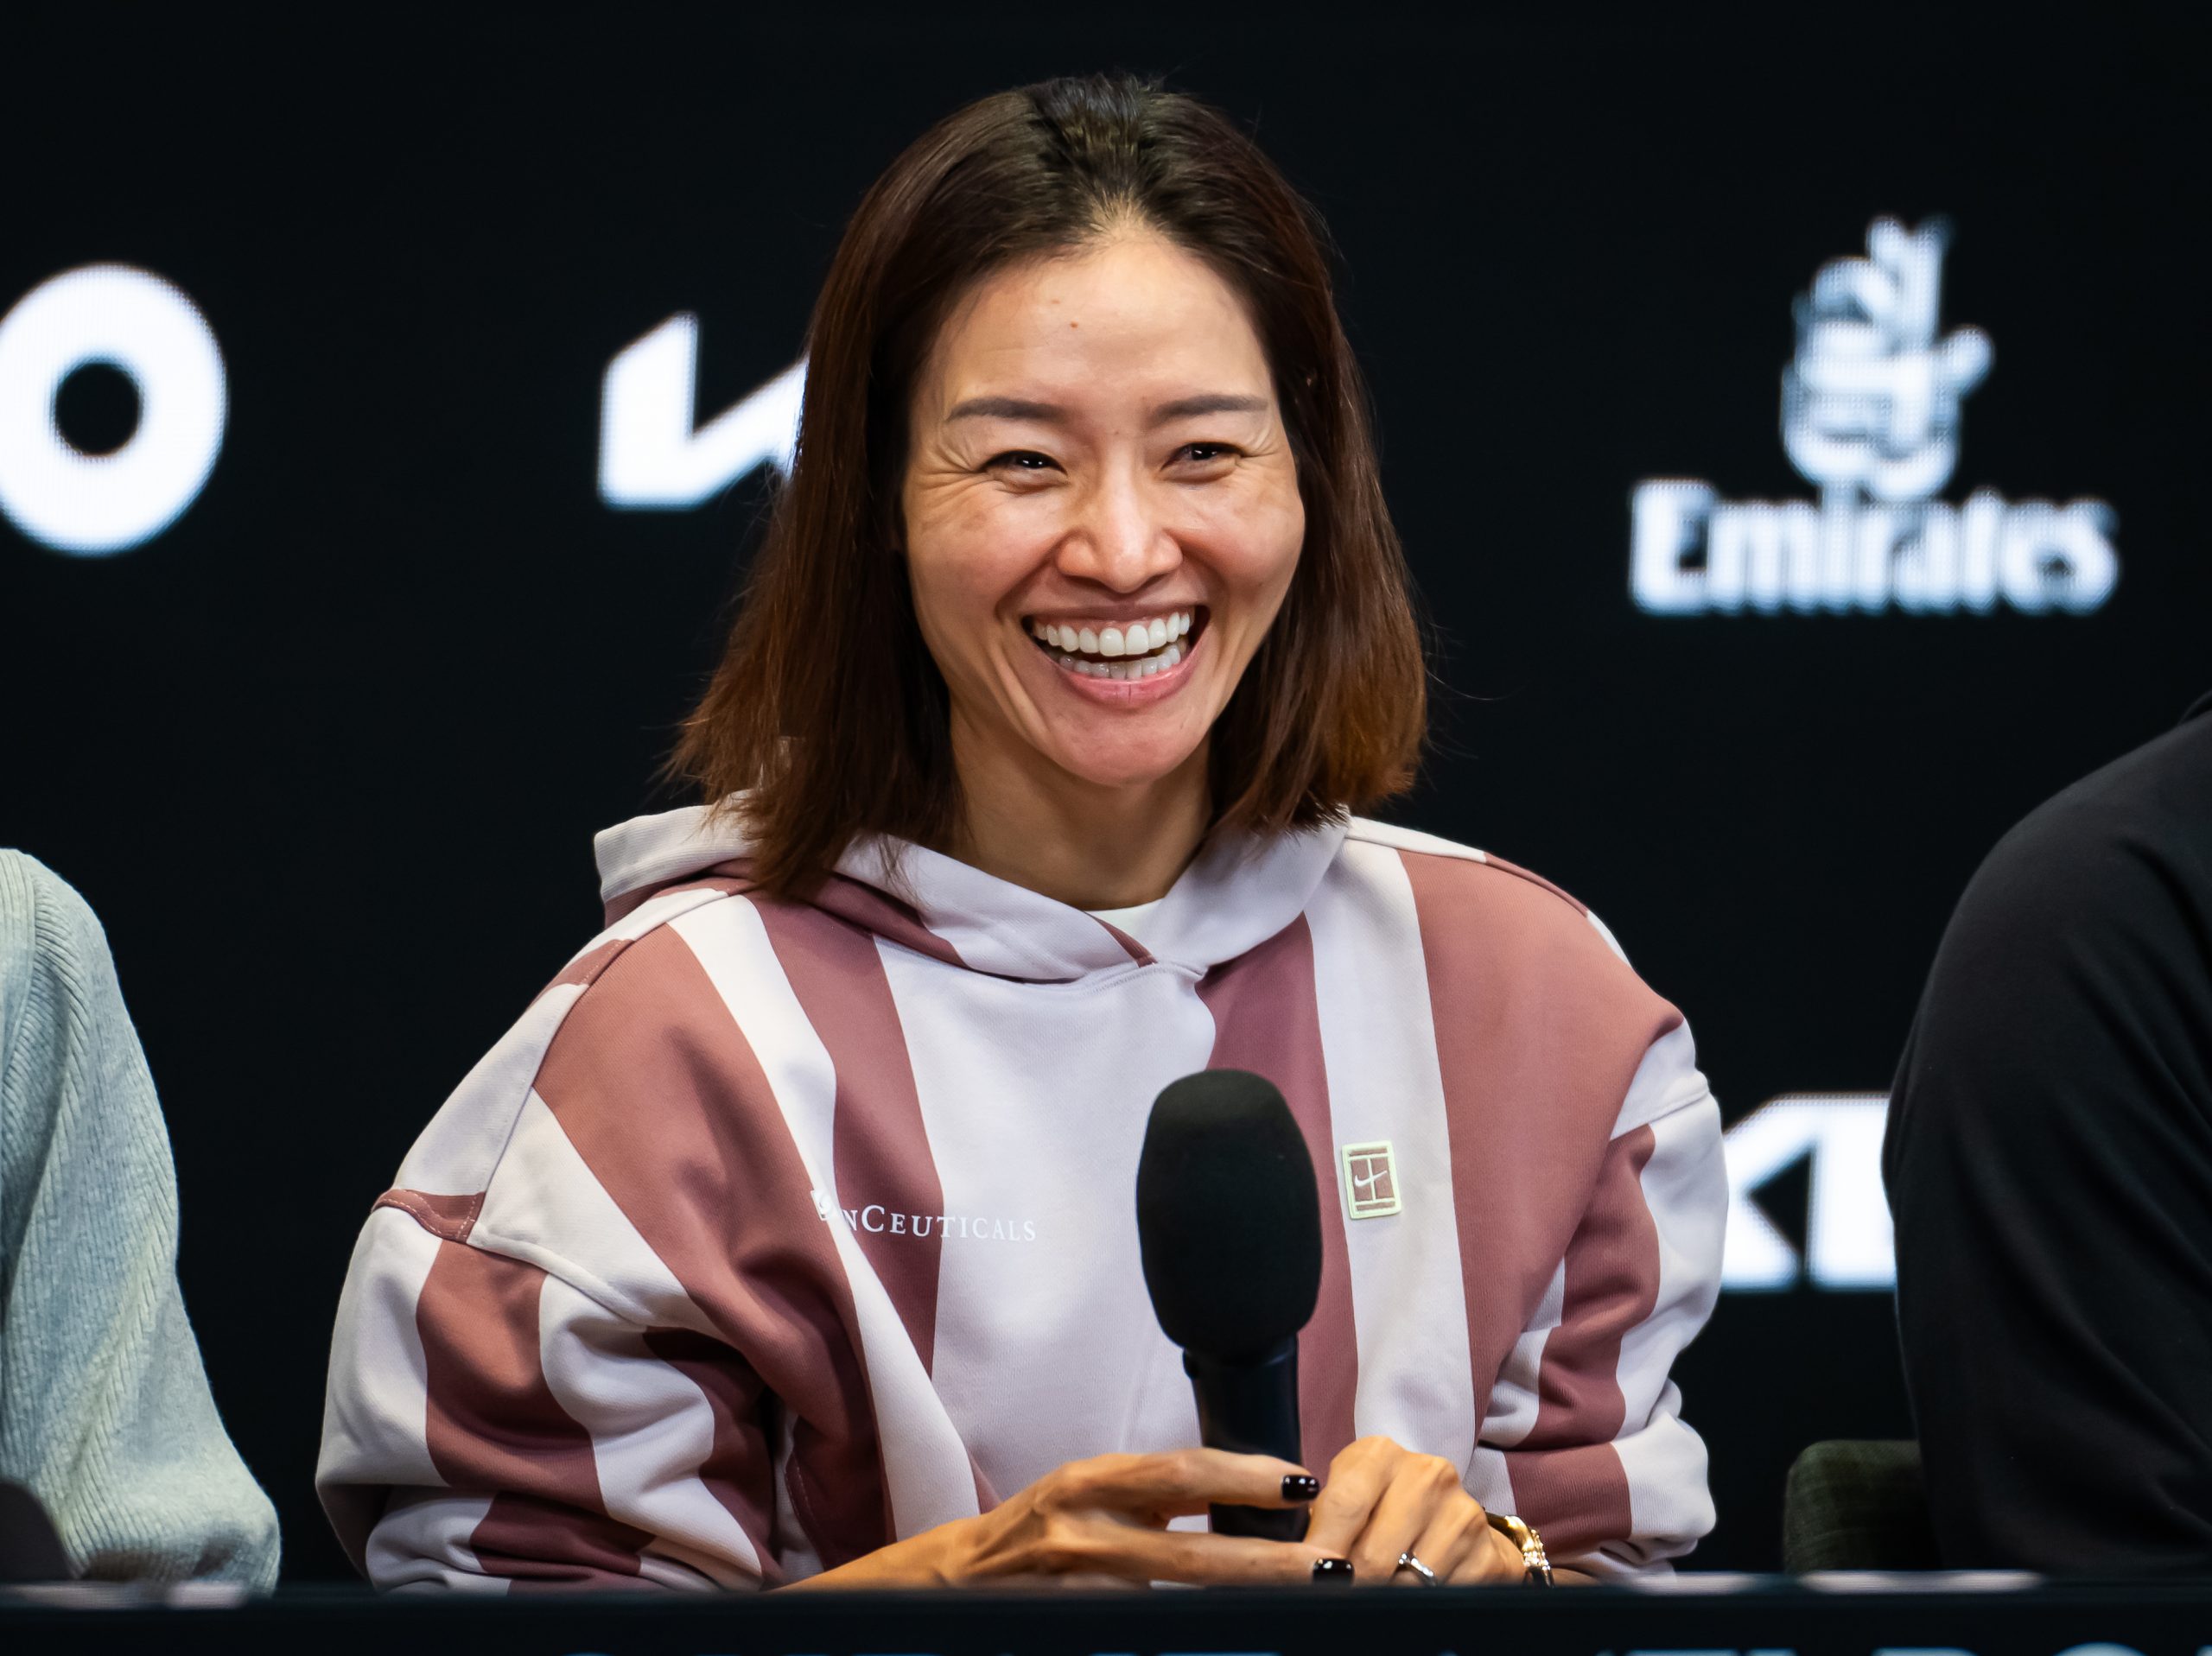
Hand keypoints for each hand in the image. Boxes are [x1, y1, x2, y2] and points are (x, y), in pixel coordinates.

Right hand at [789, 1449, 1343, 1588]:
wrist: (943, 1586)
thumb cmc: (1031, 1536)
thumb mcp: (1087, 1497)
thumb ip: (1152, 1498)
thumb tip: (1243, 1498)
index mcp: (1089, 1482)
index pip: (1180, 1473)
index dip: (1245, 1477)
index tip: (1304, 1482)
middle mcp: (1077, 1530)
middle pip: (1189, 1553)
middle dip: (1266, 1563)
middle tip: (1331, 1568)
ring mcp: (1069, 1586)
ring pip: (1170, 1603)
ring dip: (1238, 1607)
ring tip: (1299, 1603)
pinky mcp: (1063, 1624)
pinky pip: (1134, 1630)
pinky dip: (1183, 1634)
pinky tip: (1225, 1635)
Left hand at [1302, 1436, 1527, 1586]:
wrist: (1451, 1519)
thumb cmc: (1383, 1510)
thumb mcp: (1349, 1500)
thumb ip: (1323, 1522)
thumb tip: (1300, 1567)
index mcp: (1381, 1454)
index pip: (1342, 1506)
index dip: (1321, 1553)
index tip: (1309, 1580)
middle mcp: (1426, 1474)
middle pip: (1372, 1554)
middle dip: (1350, 1584)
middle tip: (1338, 1597)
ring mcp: (1462, 1512)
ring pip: (1406, 1583)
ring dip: (1384, 1598)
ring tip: (1374, 1597)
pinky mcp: (1486, 1552)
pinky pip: (1441, 1596)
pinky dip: (1419, 1606)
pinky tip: (1411, 1597)